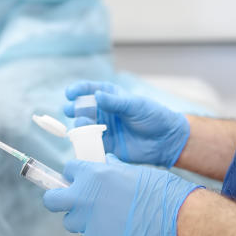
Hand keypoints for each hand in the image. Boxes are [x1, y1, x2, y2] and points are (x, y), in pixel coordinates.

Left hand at [43, 154, 201, 235]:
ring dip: (82, 221)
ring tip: (102, 219)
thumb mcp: (131, 169)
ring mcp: (87, 220)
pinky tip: (106, 234)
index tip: (81, 180)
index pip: (67, 170)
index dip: (75, 176)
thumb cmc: (156, 188)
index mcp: (92, 173)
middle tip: (74, 202)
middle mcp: (84, 195)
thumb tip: (106, 164)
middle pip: (52, 200)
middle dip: (59, 199)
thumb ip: (111, 168)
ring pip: (69, 222)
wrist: (173, 212)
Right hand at [63, 81, 189, 167]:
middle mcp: (104, 111)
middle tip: (71, 110)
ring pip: (84, 125)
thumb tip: (96, 95)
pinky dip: (86, 142)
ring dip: (80, 124)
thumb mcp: (135, 105)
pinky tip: (85, 140)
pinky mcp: (106, 145)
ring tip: (83, 124)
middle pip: (83, 108)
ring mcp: (104, 128)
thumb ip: (115, 102)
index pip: (90, 89)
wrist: (165, 140)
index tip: (69, 92)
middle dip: (74, 108)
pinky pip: (91, 144)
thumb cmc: (153, 116)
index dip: (78, 90)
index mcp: (110, 96)